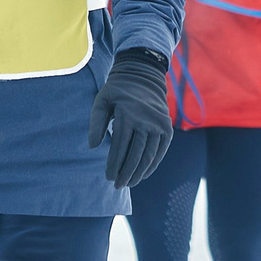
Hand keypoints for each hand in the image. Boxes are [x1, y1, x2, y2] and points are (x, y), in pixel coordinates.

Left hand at [88, 48, 174, 188]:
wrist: (143, 75)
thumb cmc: (117, 90)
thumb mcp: (102, 100)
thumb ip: (96, 122)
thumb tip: (92, 147)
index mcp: (127, 114)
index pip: (120, 147)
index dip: (114, 165)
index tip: (108, 177)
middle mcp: (145, 121)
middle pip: (135, 155)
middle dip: (126, 173)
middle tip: (117, 185)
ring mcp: (158, 125)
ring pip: (148, 155)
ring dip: (138, 173)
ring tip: (129, 183)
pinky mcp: (167, 128)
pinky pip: (160, 152)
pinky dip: (152, 165)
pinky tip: (143, 175)